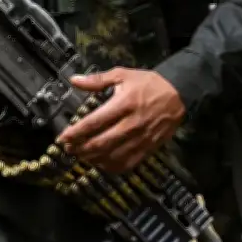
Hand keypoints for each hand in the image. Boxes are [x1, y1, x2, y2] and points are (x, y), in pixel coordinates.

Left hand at [56, 67, 184, 172]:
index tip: (62, 138)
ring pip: (111, 156)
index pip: (94, 122)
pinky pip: (126, 163)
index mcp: (124, 104)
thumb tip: (74, 80)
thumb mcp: (123, 74)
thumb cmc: (148, 83)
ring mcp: (140, 139)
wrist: (179, 94)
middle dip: (80, 149)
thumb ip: (97, 80)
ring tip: (81, 156)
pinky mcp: (148, 148)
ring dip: (92, 159)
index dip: (76, 132)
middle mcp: (131, 124)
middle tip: (68, 149)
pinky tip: (100, 163)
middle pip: (100, 143)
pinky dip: (110, 167)